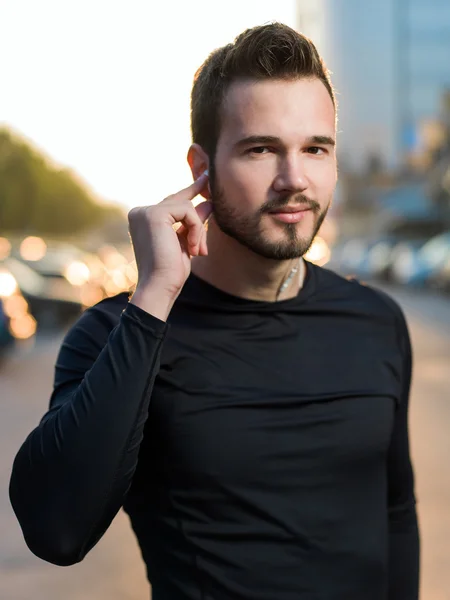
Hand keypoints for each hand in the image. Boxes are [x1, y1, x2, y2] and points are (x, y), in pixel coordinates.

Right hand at [128, 172, 211, 319]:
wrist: (160, 286)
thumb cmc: (171, 271)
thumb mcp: (186, 241)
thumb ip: (193, 222)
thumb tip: (208, 203)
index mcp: (143, 218)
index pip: (171, 202)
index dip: (190, 191)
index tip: (205, 179)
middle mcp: (140, 212)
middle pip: (179, 201)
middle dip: (198, 212)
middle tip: (210, 182)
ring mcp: (145, 211)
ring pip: (186, 207)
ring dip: (198, 230)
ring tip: (197, 251)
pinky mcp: (154, 214)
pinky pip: (188, 211)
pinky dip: (197, 230)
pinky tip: (193, 248)